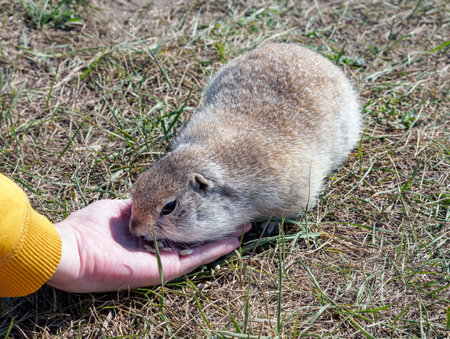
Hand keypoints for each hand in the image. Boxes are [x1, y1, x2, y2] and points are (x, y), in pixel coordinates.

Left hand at [47, 199, 248, 292]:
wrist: (71, 248)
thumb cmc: (89, 228)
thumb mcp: (119, 209)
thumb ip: (139, 205)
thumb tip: (155, 195)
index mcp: (148, 237)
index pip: (179, 229)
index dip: (197, 220)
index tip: (214, 209)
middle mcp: (158, 251)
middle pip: (193, 242)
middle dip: (215, 232)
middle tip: (238, 223)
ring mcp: (161, 262)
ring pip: (198, 252)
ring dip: (221, 242)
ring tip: (242, 231)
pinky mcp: (162, 270)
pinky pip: (191, 260)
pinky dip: (212, 252)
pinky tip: (230, 242)